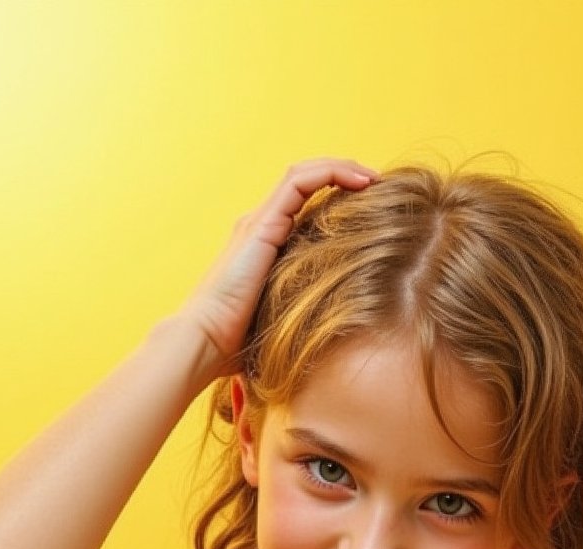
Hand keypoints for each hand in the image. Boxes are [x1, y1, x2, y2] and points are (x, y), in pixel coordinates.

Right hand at [178, 158, 378, 381]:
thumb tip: (337, 335)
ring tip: (373, 177)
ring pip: (303, 174)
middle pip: (305, 182)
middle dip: (343, 175)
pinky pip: (299, 182)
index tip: (372, 205)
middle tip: (378, 185)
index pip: (303, 204)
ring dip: (341, 168)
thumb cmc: (237, 345)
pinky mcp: (262, 224)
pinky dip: (330, 173)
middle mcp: (261, 225)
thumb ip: (302, 315)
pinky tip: (360, 181)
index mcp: (264, 245)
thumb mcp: (282, 323)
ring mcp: (259, 221)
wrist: (204, 342)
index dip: (336, 196)